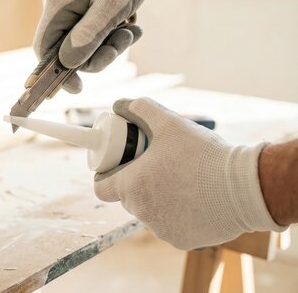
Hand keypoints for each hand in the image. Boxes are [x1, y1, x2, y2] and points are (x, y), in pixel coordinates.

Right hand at [33, 0, 175, 92]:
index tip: (76, 87)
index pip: (43, 49)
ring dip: (110, 44)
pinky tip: (130, 23)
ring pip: (85, 43)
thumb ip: (88, 36)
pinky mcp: (88, 6)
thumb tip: (68, 64)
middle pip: (68, 50)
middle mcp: (61, 6)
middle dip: (97, 54)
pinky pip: (95, 32)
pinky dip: (113, 34)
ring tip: (131, 29)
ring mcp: (74, 5)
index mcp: (58, 4)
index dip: (55, 73)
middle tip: (121, 44)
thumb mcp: (111, 5)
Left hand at [94, 98, 285, 249]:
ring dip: (155, 198)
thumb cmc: (203, 155)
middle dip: (136, 182)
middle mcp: (141, 212)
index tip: (116, 166)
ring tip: (177, 180)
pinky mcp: (181, 240)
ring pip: (149, 211)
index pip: (101, 188)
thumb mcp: (170, 122)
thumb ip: (141, 109)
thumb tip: (119, 104)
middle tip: (154, 166)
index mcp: (131, 186)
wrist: (244, 188)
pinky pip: (170, 225)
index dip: (105, 175)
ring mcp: (161, 229)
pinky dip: (176, 214)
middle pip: (127, 197)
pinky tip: (190, 200)